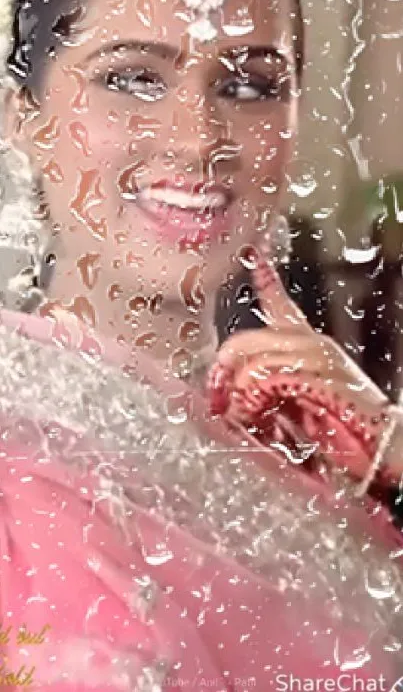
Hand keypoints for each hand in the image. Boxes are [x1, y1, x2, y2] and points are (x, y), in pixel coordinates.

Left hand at [209, 255, 397, 487]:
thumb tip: (234, 392)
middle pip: (246, 341)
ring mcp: (317, 358)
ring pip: (252, 363)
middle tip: (219, 397)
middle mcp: (313, 344)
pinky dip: (255, 400)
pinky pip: (267, 377)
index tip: (254, 253)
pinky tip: (261, 418)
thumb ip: (272, 389)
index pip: (280, 305)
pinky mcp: (318, 376)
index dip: (265, 280)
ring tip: (249, 418)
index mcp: (309, 345)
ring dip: (240, 396)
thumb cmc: (344, 430)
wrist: (383, 450)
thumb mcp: (301, 403)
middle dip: (225, 371)